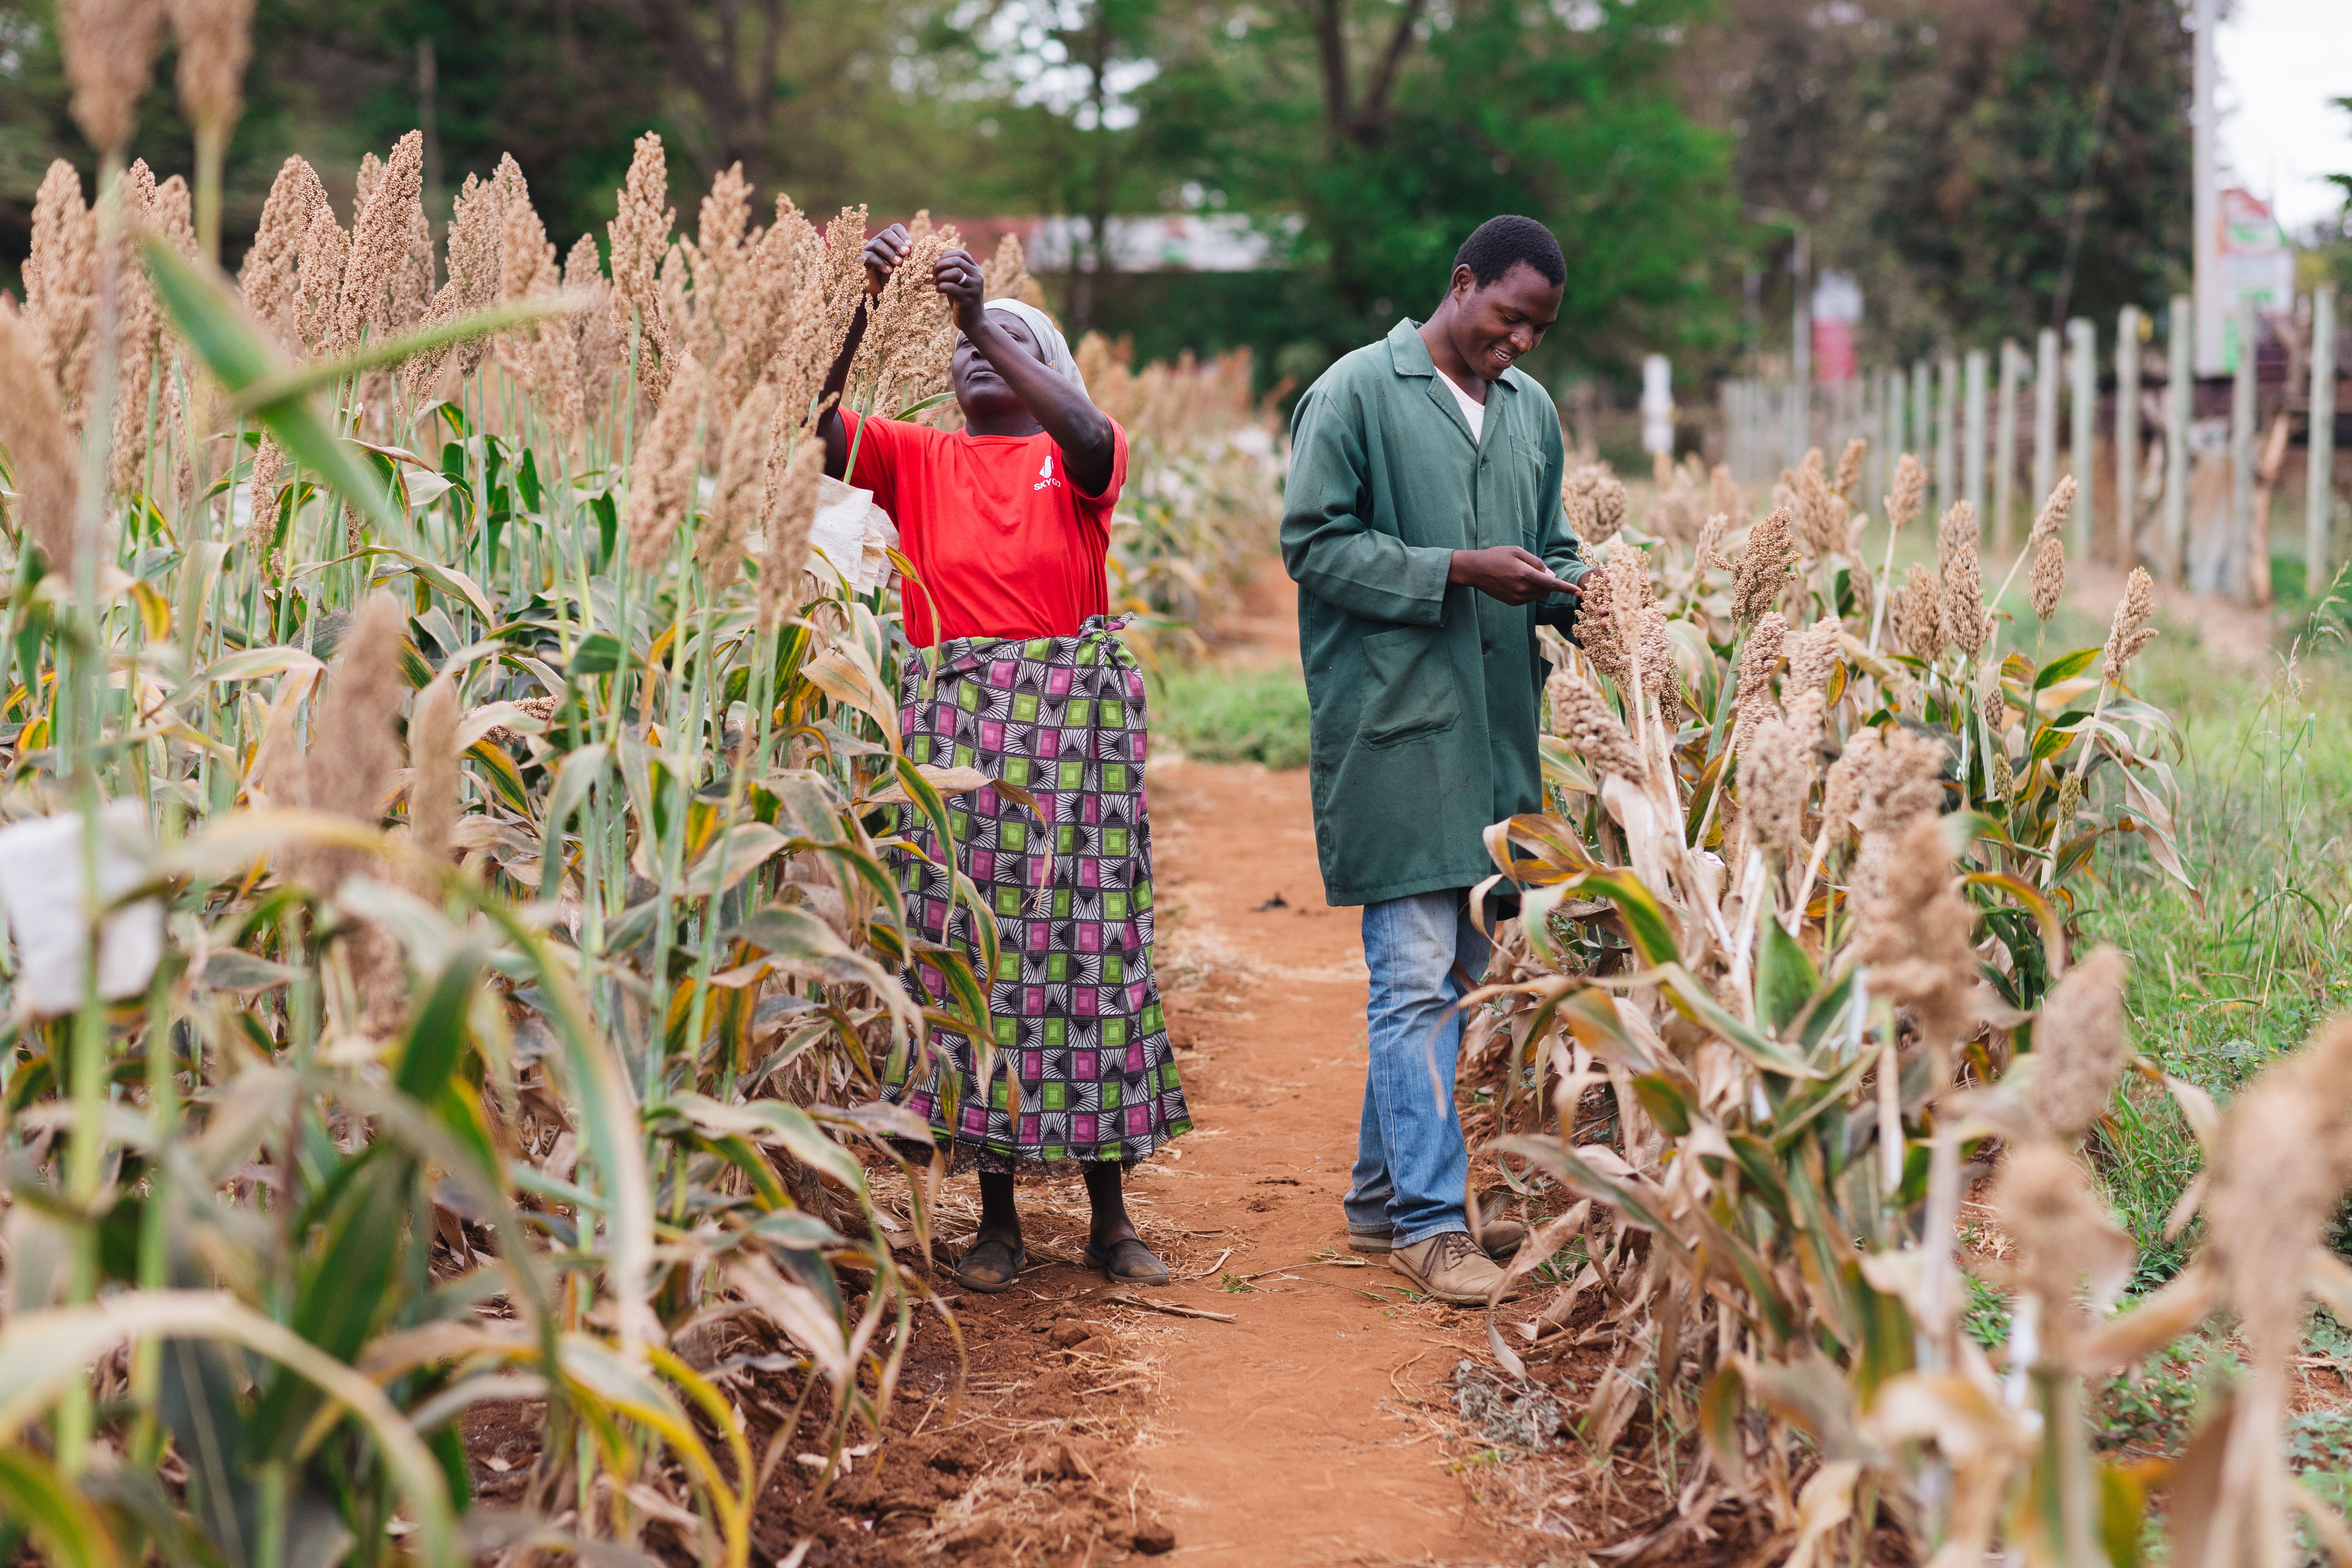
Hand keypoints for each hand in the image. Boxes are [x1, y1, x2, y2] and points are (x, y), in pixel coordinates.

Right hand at [861, 223, 911, 294]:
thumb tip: (913, 250)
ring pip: (878, 244)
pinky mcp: (862, 261)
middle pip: (886, 233)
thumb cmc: (892, 277)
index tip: (910, 246)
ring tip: (899, 263)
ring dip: (890, 252)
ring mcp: (868, 250)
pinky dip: (881, 262)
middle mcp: (878, 241)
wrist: (877, 291)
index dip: (903, 235)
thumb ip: (908, 258)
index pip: (895, 228)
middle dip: (897, 242)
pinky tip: (889, 270)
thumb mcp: (903, 267)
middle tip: (906, 253)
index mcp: (889, 240)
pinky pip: (870, 257)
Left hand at [932, 247, 984, 330]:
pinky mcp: (967, 299)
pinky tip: (938, 290)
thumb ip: (952, 272)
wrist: (974, 321)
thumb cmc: (963, 300)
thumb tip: (934, 262)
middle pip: (956, 261)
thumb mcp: (960, 283)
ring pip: (954, 273)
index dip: (945, 255)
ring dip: (940, 276)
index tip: (934, 261)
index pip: (961, 254)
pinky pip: (950, 287)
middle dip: (940, 264)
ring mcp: (973, 288)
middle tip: (930, 271)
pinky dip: (941, 287)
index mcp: (975, 270)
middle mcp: (977, 277)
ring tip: (934, 282)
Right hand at [1449, 546, 1578, 606]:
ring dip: (1539, 587)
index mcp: (1524, 574)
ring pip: (1539, 595)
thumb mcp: (1518, 551)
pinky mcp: (1512, 602)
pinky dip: (1530, 591)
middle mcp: (1521, 589)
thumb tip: (1551, 575)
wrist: (1475, 570)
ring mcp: (1516, 598)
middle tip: (1535, 570)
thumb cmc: (1497, 556)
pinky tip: (1517, 582)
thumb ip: (1537, 562)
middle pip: (1547, 590)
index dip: (1566, 588)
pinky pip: (1529, 598)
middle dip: (1548, 582)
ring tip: (1523, 575)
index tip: (1578, 591)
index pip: (1551, 583)